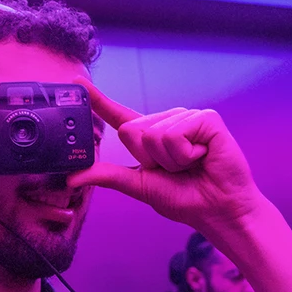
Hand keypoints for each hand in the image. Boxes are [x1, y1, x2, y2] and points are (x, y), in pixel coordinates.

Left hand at [67, 77, 264, 231]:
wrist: (219, 209)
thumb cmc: (186, 198)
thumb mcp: (141, 186)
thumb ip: (109, 177)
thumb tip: (72, 177)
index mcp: (149, 137)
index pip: (117, 115)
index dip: (97, 99)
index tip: (76, 81)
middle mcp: (166, 122)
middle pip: (132, 130)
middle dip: (150, 159)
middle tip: (176, 169)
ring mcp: (186, 117)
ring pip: (153, 134)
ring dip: (171, 160)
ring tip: (192, 164)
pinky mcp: (205, 118)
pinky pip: (175, 133)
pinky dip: (186, 154)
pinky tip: (203, 156)